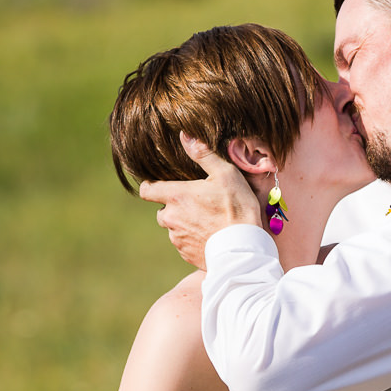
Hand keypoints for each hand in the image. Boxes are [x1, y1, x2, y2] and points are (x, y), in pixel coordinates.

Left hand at [140, 138, 261, 269]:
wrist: (243, 249)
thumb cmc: (236, 208)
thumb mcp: (225, 174)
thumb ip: (203, 154)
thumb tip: (185, 135)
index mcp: (176, 196)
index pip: (147, 190)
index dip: (152, 186)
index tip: (161, 186)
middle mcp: (171, 218)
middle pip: (162, 211)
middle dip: (174, 208)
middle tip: (197, 205)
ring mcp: (177, 239)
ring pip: (173, 228)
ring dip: (184, 224)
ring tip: (208, 222)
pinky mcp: (186, 255)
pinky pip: (184, 244)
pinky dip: (193, 240)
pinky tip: (211, 236)